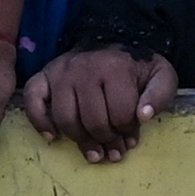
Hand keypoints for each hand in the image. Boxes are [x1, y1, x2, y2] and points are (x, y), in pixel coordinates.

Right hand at [27, 45, 175, 160]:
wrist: (110, 43)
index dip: (128, 132)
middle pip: (93, 121)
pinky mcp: (43, 77)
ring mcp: (60, 73)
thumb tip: (144, 116)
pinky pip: (34, 102)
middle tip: (113, 151)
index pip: (120, 114)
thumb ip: (159, 95)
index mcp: (114, 68)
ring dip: (80, 141)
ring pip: (66, 119)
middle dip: (106, 141)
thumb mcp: (161, 76)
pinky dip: (40, 122)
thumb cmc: (135, 67)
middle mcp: (83, 68)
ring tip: (94, 152)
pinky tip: (53, 137)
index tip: (131, 138)